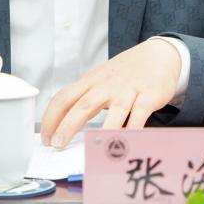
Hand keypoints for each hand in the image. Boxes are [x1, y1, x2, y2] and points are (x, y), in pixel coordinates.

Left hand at [40, 38, 180, 148]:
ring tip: (93, 148)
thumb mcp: (101, 79)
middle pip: (83, 105)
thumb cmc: (126, 72)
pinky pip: (139, 115)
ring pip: (114, 111)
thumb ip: (85, 97)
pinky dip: (133, 130)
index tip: (45, 136)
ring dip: (103, 131)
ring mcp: (128, 91)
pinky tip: (127, 143)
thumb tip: (63, 123)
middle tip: (56, 144)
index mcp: (91, 82)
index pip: (64, 97)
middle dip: (68, 125)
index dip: (51, 117)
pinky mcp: (148, 96)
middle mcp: (107, 86)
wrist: (158, 54)